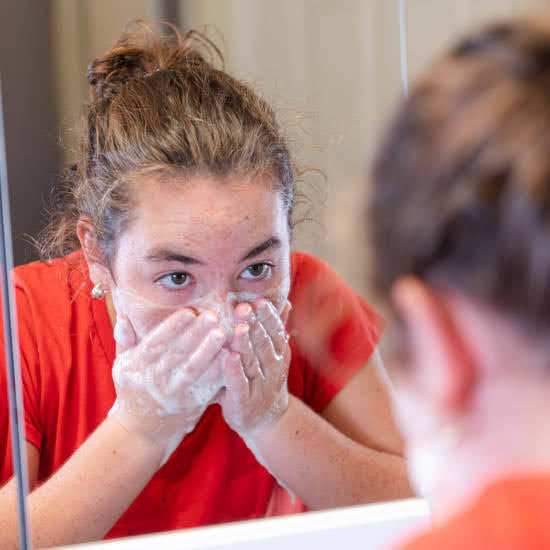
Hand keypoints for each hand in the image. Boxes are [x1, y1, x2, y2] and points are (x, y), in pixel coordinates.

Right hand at [109, 308, 226, 463]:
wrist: (142, 432)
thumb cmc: (133, 390)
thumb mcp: (122, 365)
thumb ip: (124, 339)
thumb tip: (123, 314)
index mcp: (138, 366)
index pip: (155, 343)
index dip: (172, 327)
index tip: (188, 312)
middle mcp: (156, 380)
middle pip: (177, 353)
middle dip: (196, 334)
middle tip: (213, 316)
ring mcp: (176, 393)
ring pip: (193, 369)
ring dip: (209, 350)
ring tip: (223, 333)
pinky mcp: (193, 403)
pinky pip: (207, 386)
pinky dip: (219, 372)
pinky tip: (231, 356)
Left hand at [218, 299, 291, 437]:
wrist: (265, 420)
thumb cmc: (264, 378)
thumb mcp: (275, 354)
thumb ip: (276, 328)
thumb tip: (286, 301)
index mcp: (278, 353)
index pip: (275, 331)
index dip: (268, 317)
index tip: (259, 301)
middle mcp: (272, 368)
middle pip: (263, 343)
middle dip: (253, 325)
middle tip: (244, 307)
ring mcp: (259, 385)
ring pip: (252, 361)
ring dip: (245, 343)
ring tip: (239, 326)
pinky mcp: (243, 401)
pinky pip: (239, 384)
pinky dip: (234, 370)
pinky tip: (229, 357)